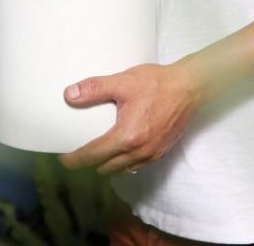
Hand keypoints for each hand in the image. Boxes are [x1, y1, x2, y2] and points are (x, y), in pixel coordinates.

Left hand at [58, 60, 202, 175]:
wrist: (190, 87)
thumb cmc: (157, 83)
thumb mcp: (123, 82)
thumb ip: (95, 89)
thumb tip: (69, 95)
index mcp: (126, 137)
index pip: (93, 155)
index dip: (75, 160)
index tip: (63, 160)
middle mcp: (138, 152)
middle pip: (105, 168)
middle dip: (89, 164)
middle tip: (78, 154)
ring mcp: (151, 155)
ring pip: (121, 170)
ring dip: (107, 166)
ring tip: (97, 154)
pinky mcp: (160, 153)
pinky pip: (136, 166)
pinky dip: (124, 163)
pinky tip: (121, 151)